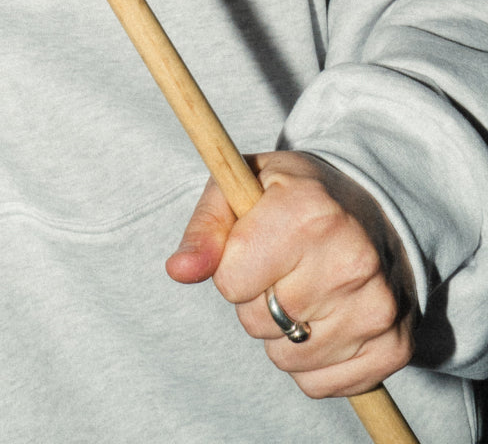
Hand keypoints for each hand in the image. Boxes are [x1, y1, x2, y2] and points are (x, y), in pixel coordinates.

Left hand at [165, 151, 415, 397]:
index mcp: (309, 211)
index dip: (232, 266)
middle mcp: (351, 260)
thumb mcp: (243, 187)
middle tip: (284, 267)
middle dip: (257, 299)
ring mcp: (378, 308)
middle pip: (256, 322)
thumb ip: (206, 228)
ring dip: (283, 333)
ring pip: (286, 358)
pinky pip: (319, 384)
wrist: (375, 209)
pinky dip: (312, 361)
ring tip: (307, 288)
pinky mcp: (393, 347)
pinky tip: (328, 318)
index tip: (256, 244)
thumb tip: (178, 269)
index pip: (231, 280)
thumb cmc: (295, 197)